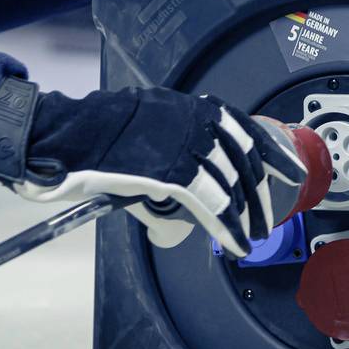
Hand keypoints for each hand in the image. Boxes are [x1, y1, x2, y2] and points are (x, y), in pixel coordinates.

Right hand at [0, 80, 306, 256]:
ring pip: (229, 181)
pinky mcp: (169, 170)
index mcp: (183, 106)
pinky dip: (227, 225)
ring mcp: (180, 142)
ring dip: (247, 213)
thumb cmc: (88, 140)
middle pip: (242, 156)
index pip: (241, 126)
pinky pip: (210, 201)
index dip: (271, 150)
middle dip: (260, 190)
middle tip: (268, 216)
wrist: (58, 138)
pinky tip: (234, 241)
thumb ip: (169, 151)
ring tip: (252, 235)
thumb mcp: (139, 132)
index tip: (290, 168)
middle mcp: (188, 118)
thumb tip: (187, 187)